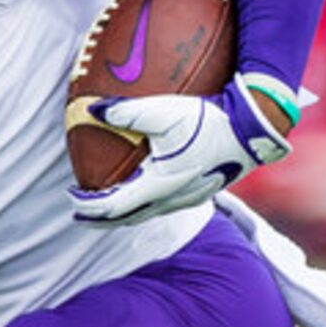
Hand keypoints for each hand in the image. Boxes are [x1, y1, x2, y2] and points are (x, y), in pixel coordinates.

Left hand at [72, 72, 309, 225]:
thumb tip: (92, 109)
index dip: (89, 208)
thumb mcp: (163, 111)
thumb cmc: (209, 120)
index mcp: (159, 186)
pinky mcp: (201, 191)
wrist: (254, 131)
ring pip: (147, 213)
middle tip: (82, 212)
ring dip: (124, 211)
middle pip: (128, 218)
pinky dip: (145, 201)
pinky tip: (146, 185)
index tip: (72, 202)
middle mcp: (172, 199)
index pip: (114, 207)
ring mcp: (189, 198)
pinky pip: (164, 204)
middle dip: (102, 217)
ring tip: (109, 202)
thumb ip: (124, 111)